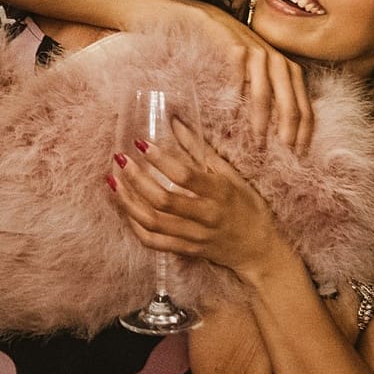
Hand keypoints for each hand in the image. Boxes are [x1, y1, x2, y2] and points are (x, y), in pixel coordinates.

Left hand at [108, 119, 289, 284]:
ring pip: (154, 223)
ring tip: (113, 182)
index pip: (185, 175)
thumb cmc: (247, 206)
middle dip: (137, 179)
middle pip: (164, 200)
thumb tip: (175, 122)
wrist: (259, 250)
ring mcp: (195, 236)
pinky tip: (125, 208)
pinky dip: (135, 226)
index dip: (160, 159)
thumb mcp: (230, 175)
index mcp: (219, 192)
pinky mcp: (187, 250)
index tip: (140, 143)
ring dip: (128, 202)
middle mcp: (206, 216)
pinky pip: (154, 242)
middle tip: (120, 160)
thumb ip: (200, 149)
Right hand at [135, 0, 312, 153]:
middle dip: (291, 122)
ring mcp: (247, 42)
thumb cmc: (202, 45)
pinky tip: (231, 114)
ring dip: (263, 115)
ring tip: (259, 140)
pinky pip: (237, 69)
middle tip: (287, 150)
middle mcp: (265, 49)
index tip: (301, 149)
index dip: (305, 122)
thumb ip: (248, 91)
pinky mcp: (226, 37)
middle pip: (290, 89)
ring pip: (264, 84)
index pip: (300, 92)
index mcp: (273, 58)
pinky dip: (236, 92)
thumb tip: (259, 133)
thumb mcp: (233, 68)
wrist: (170, 11)